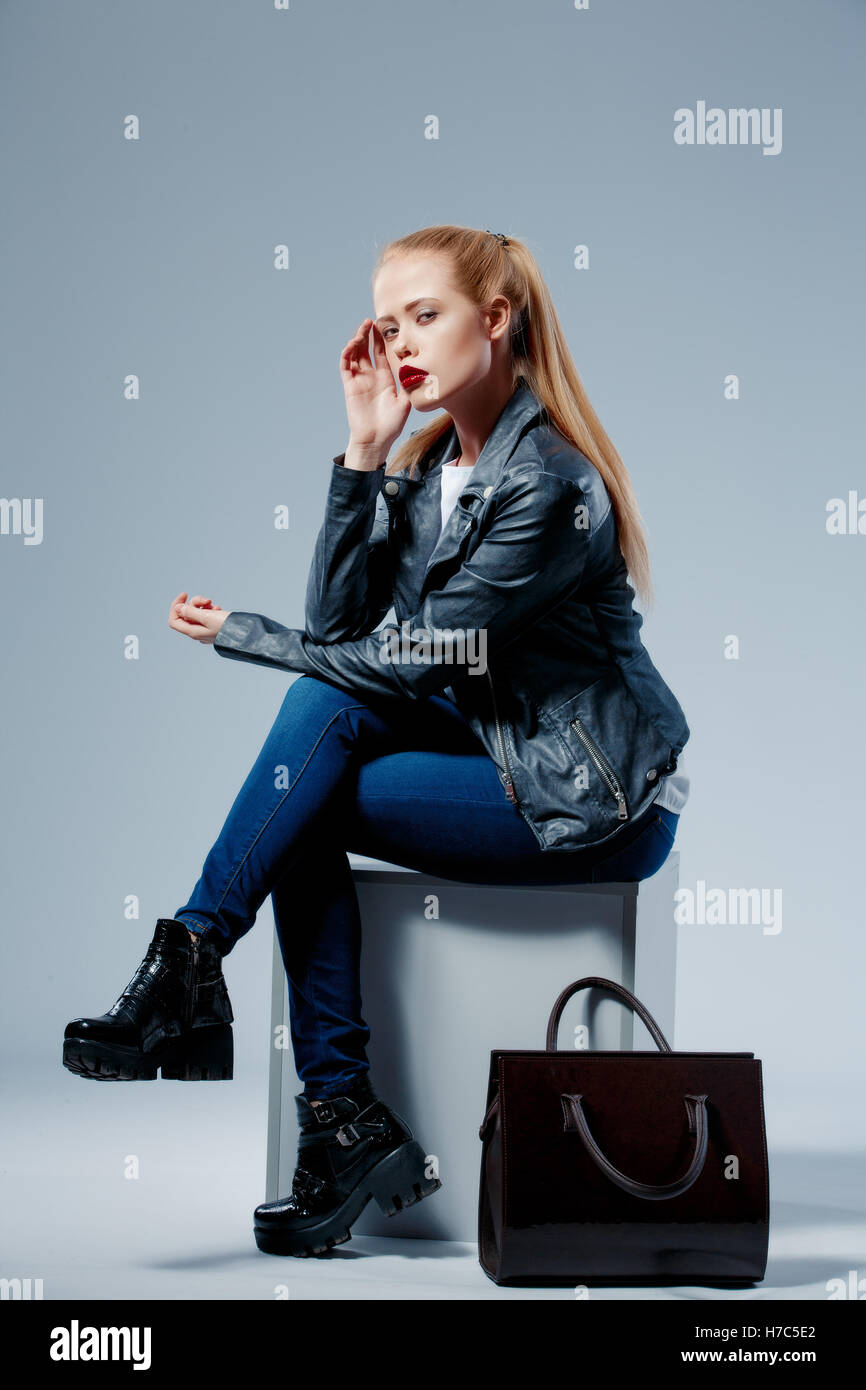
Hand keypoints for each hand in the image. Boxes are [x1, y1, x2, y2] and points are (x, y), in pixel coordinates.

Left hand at [169, 591, 230, 644]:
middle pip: (187, 614)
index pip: (174, 620)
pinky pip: (206, 616)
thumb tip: (177, 608)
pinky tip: (219, 609)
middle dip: (195, 603)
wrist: (245, 635)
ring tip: (215, 606)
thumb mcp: (207, 617)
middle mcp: (197, 632)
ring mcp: (205, 630)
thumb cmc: (227, 628)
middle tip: (207, 600)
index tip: (185, 595)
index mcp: (193, 632)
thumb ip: (191, 612)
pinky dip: (211, 610)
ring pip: (197, 613)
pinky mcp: (213, 627)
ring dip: (204, 605)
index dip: (176, 606)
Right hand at [340, 317, 411, 456]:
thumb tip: (419, 369)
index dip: (381, 339)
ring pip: (355, 355)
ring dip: (357, 341)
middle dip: (367, 335)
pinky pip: (346, 367)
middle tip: (370, 321)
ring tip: (362, 329)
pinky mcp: (350, 387)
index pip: (381, 353)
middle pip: (366, 350)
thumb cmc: (392, 425)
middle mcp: (371, 377)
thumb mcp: (406, 402)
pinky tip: (352, 344)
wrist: (377, 440)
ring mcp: (359, 381)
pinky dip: (347, 354)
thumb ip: (409, 384)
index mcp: (385, 379)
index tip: (383, 326)